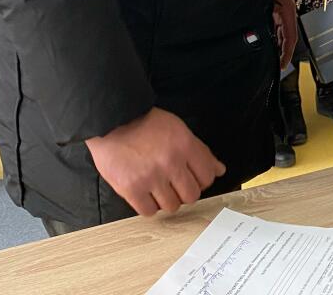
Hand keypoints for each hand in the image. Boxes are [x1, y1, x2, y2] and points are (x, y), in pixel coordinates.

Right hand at [85, 107, 225, 216]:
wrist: (113, 121)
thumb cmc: (145, 123)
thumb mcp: (179, 129)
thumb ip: (200, 151)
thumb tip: (219, 169)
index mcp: (185, 145)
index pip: (208, 176)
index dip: (201, 180)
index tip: (193, 179)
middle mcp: (170, 163)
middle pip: (192, 195)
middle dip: (185, 192)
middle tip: (175, 185)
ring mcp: (151, 177)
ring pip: (172, 206)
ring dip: (167, 200)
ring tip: (158, 188)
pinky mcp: (131, 189)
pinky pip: (149, 211)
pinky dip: (149, 206)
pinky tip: (145, 194)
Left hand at [273, 0, 297, 69]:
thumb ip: (266, 14)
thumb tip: (265, 32)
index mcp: (287, 8)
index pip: (291, 35)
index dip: (287, 52)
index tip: (282, 64)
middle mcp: (286, 9)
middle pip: (287, 35)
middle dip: (283, 51)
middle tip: (276, 66)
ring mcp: (281, 7)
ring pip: (282, 30)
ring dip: (278, 44)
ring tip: (272, 58)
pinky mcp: (274, 5)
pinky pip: (277, 24)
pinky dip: (274, 35)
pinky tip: (267, 40)